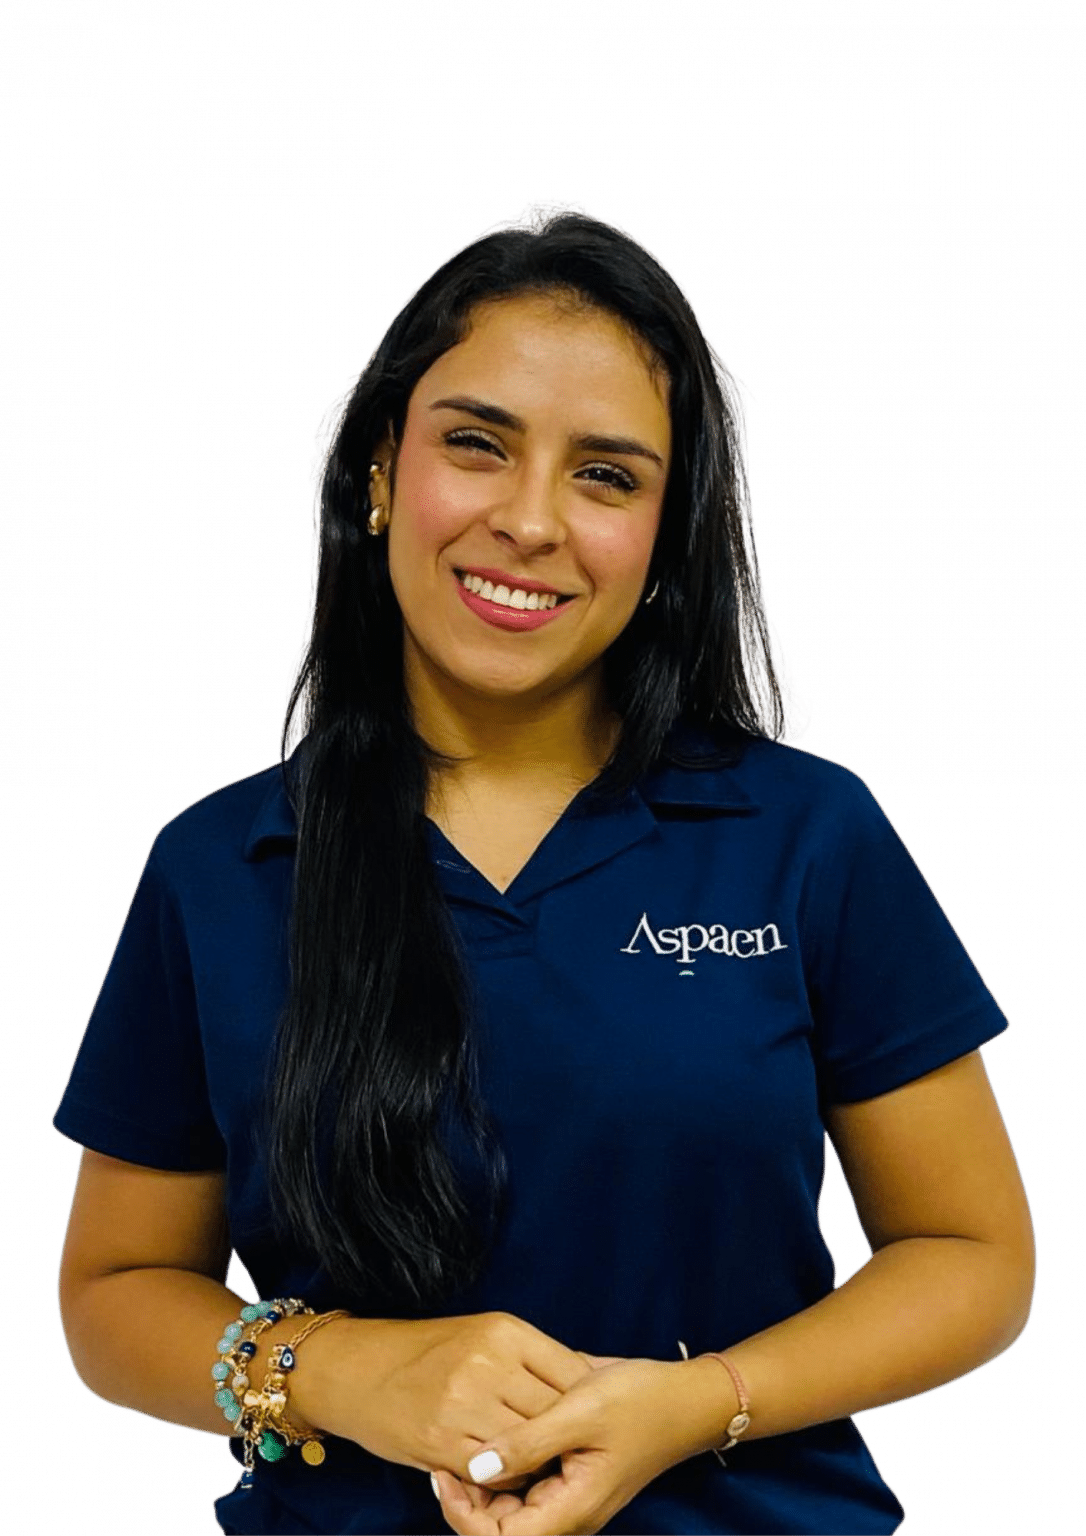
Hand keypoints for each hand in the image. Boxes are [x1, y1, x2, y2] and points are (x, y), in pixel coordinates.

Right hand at [318, 1311, 599, 1498]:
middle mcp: (488, 1363)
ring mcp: (464, 1403)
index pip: (574, 1373)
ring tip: (538, 1460)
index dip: (586, 1402)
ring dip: (537, 1459)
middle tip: (568, 1446)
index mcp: (506, 1332)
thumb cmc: (431, 1354)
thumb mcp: (485, 1336)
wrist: (360, 1370)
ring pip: (529, 1445)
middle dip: (564, 1433)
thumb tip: (590, 1379)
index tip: (588, 1417)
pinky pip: (495, 1472)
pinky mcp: (441, 1442)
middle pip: (556, 1411)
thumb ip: (533, 1359)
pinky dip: (505, 1477)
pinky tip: (503, 1469)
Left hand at [431, 1354, 690, 1535]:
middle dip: (467, 1498)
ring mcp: (567, 1497)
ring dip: (482, 1482)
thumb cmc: (640, 1401)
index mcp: (571, 1509)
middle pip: (497, 1529)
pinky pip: (523, 1485)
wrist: (684, 1396)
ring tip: (463, 1437)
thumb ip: (528, 1443)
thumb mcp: (582, 1411)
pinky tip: (491, 1432)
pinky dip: (503, 1465)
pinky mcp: (567, 1476)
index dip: (463, 1515)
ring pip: (507, 1508)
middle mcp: (566, 1513)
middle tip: (447, 1450)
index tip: (445, 1471)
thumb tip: (475, 1467)